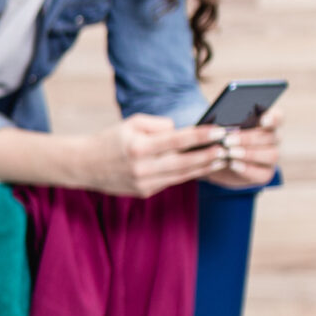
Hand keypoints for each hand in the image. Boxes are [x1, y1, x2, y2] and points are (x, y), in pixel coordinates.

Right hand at [75, 114, 232, 197]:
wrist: (85, 165)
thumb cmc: (111, 139)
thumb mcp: (131, 123)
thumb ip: (159, 125)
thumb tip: (181, 131)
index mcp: (139, 147)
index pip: (177, 140)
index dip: (201, 136)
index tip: (220, 131)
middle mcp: (142, 168)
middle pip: (185, 162)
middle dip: (210, 154)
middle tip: (230, 147)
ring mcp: (144, 183)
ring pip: (183, 175)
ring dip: (204, 166)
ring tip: (223, 158)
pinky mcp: (144, 192)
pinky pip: (172, 181)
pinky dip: (188, 173)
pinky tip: (202, 166)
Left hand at [214, 108, 281, 186]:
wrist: (216, 163)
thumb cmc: (221, 139)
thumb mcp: (221, 130)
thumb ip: (226, 124)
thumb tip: (221, 124)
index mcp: (267, 123)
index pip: (278, 118)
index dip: (274, 118)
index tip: (263, 119)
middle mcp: (274, 139)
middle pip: (271, 137)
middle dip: (249, 139)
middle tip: (228, 140)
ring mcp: (272, 157)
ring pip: (272, 155)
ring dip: (249, 154)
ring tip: (230, 153)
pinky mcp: (266, 174)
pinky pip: (262, 173)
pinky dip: (247, 169)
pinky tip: (233, 164)